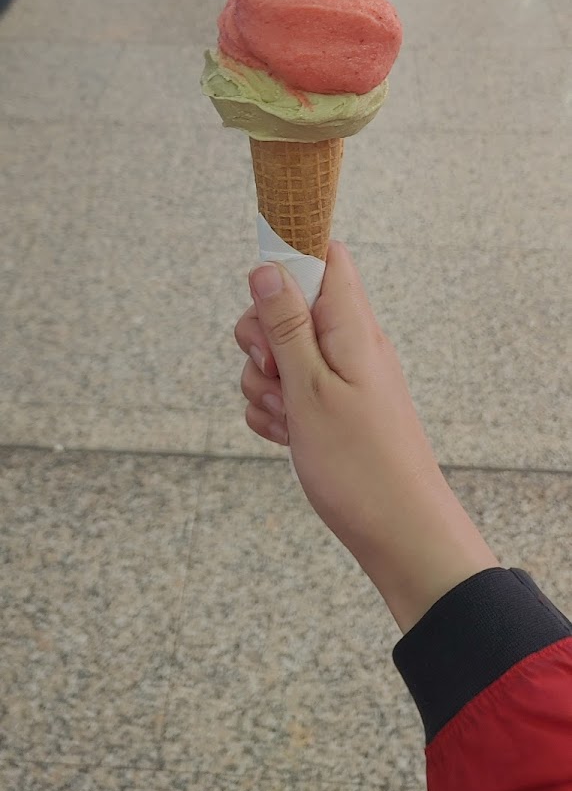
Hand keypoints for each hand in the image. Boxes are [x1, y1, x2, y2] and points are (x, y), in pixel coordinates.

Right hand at [235, 244, 497, 632]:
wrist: (398, 533)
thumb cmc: (361, 466)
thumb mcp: (309, 388)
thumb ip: (286, 324)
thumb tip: (268, 266)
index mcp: (351, 325)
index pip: (323, 256)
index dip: (287, 263)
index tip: (263, 300)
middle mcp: (348, 343)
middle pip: (286, 307)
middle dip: (261, 339)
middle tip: (275, 374)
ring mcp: (340, 377)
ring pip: (279, 355)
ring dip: (265, 384)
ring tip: (287, 420)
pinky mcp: (331, 407)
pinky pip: (287, 393)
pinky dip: (276, 412)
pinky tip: (287, 439)